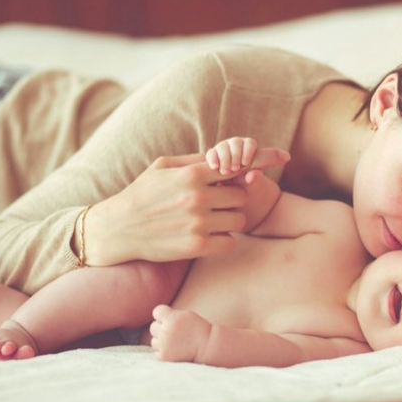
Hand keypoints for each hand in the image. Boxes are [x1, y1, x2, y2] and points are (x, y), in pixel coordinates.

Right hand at [80, 149, 288, 265]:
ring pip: (239, 220)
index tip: (283, 156)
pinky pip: (230, 242)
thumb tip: (222, 155)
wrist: (118, 229)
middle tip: (218, 203)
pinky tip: (209, 236)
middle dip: (234, 199)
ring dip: (231, 220)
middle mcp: (198, 197)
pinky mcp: (196, 246)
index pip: (238, 165)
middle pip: (242, 195)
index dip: (261, 160)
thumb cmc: (142, 194)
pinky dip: (224, 240)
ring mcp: (198, 223)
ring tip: (211, 220)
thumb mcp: (163, 167)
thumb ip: (195, 161)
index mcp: (192, 174)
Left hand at [150, 304, 210, 362]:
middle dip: (161, 328)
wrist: (206, 346)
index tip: (169, 319)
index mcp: (172, 318)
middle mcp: (166, 330)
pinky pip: (157, 352)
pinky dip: (164, 352)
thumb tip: (155, 317)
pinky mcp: (163, 356)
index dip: (162, 315)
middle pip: (153, 327)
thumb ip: (170, 315)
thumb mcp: (185, 315)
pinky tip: (175, 350)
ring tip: (175, 342)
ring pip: (154, 340)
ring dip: (162, 341)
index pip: (157, 312)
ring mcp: (163, 344)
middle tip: (174, 332)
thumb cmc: (197, 329)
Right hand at [206, 136, 289, 184]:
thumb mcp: (252, 180)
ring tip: (226, 172)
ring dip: (224, 159)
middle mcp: (236, 144)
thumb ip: (255, 178)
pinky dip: (213, 159)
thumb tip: (252, 177)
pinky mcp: (212, 154)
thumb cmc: (246, 181)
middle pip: (236, 143)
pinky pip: (211, 153)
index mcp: (248, 147)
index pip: (250, 143)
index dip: (248, 151)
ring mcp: (223, 147)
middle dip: (236, 156)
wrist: (231, 187)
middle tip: (235, 169)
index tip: (246, 163)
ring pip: (223, 146)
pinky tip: (215, 167)